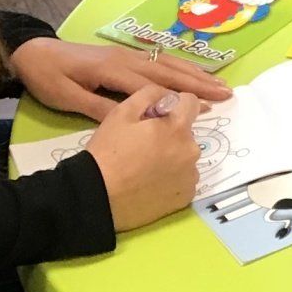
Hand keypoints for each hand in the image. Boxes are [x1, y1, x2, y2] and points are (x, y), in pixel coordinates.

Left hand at [8, 36, 230, 119]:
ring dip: (194, 73)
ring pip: (167, 63)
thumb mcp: (68, 98)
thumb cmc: (48, 78)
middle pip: (169, 71)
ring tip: (219, 83)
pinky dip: (180, 66)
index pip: (155, 86)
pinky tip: (192, 72)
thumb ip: (100, 108)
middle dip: (199, 82)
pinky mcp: (124, 56)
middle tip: (227, 93)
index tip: (207, 106)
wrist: (32, 53)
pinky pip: (159, 61)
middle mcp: (126, 59)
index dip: (182, 97)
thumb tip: (133, 121)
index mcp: (113, 70)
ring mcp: (127, 55)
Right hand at [83, 85, 204, 232]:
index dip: (174, 104)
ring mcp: (191, 176)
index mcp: (178, 127)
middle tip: (144, 143)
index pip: (191, 102)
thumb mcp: (122, 113)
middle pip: (187, 132)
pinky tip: (151, 182)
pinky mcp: (186, 196)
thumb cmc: (108, 151)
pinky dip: (172, 178)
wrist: (100, 196)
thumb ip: (150, 94)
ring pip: (186, 157)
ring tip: (146, 166)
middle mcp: (192, 150)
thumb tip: (167, 94)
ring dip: (173, 156)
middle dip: (171, 133)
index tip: (158, 114)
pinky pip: (184, 179)